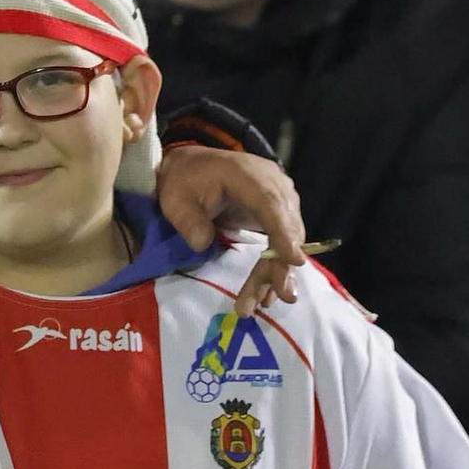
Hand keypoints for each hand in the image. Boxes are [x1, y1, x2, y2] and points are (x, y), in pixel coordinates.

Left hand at [155, 145, 305, 313]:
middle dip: (280, 266)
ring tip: (262, 303)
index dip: (283, 234)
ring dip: (275, 273)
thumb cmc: (184, 179)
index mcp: (249, 175)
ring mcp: (279, 198)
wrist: (192, 165)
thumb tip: (202, 244)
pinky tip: (267, 292)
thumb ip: (187, 219)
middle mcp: (274, 184)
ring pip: (287, 240)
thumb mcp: (175, 198)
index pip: (272, 205)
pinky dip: (274, 266)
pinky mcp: (276, 213)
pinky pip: (281, 241)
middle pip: (286, 228)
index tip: (293, 261)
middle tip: (277, 296)